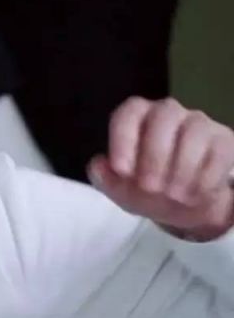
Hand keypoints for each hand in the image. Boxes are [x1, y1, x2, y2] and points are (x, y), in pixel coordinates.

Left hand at [88, 97, 233, 240]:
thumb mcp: (119, 189)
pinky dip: (207, 177)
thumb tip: (98, 165)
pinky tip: (195, 195)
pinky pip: (220, 151)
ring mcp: (198, 124)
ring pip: (194, 132)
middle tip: (150, 188)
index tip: (121, 170)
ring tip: (174, 196)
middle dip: (155, 156)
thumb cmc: (144, 188)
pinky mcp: (224, 142)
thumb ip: (104, 177)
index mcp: (137, 118)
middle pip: (164, 117)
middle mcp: (167, 113)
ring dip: (182, 168)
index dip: (123, 139)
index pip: (129, 112)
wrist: (183, 204)